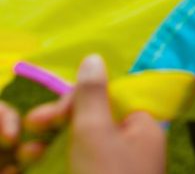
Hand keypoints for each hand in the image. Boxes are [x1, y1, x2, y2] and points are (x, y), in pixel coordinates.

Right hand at [0, 56, 165, 173]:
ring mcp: (119, 171)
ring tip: (26, 154)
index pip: (108, 100)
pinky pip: (79, 167)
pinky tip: (33, 165)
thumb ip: (91, 95)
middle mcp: (136, 148)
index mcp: (144, 128)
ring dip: (51, 146)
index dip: (74, 103)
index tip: (44, 116)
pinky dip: (58, 164)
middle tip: (27, 131)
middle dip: (57, 124)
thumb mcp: (95, 132)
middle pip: (92, 123)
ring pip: (81, 148)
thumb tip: (94, 57)